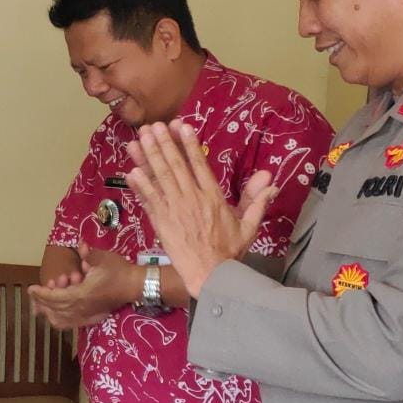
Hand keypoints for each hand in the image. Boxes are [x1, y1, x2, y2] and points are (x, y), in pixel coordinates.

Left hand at [27, 242, 138, 328]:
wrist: (135, 286)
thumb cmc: (119, 271)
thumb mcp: (102, 259)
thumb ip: (86, 254)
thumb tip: (79, 244)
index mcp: (81, 294)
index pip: (54, 297)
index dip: (41, 293)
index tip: (31, 288)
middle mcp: (81, 308)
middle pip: (54, 309)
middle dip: (42, 301)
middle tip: (37, 291)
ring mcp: (87, 315)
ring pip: (60, 320)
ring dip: (49, 311)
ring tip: (46, 300)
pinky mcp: (92, 318)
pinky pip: (70, 324)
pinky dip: (59, 320)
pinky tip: (55, 313)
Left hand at [125, 121, 275, 297]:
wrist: (212, 276)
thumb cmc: (230, 252)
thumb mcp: (249, 225)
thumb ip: (257, 201)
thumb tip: (271, 181)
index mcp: (213, 197)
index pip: (199, 165)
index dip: (189, 144)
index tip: (181, 126)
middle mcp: (192, 199)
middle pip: (175, 166)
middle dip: (164, 144)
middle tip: (154, 126)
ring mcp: (175, 210)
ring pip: (160, 178)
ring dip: (149, 157)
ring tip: (140, 139)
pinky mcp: (162, 223)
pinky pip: (149, 200)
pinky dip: (140, 186)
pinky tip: (132, 170)